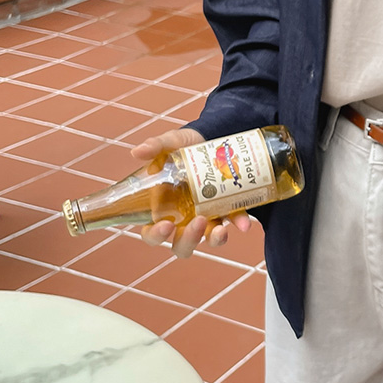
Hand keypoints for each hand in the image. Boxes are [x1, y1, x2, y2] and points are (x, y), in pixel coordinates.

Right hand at [130, 127, 251, 258]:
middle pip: (181, 245)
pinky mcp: (228, 210)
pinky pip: (234, 222)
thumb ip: (155, 147)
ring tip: (220, 229)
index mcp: (162, 209)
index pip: (151, 233)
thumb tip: (137, 151)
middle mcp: (184, 219)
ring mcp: (208, 216)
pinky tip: (244, 223)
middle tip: (197, 222)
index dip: (155, 235)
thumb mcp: (170, 143)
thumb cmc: (183, 146)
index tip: (165, 225)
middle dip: (188, 240)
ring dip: (214, 239)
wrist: (212, 137)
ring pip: (208, 239)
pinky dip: (239, 224)